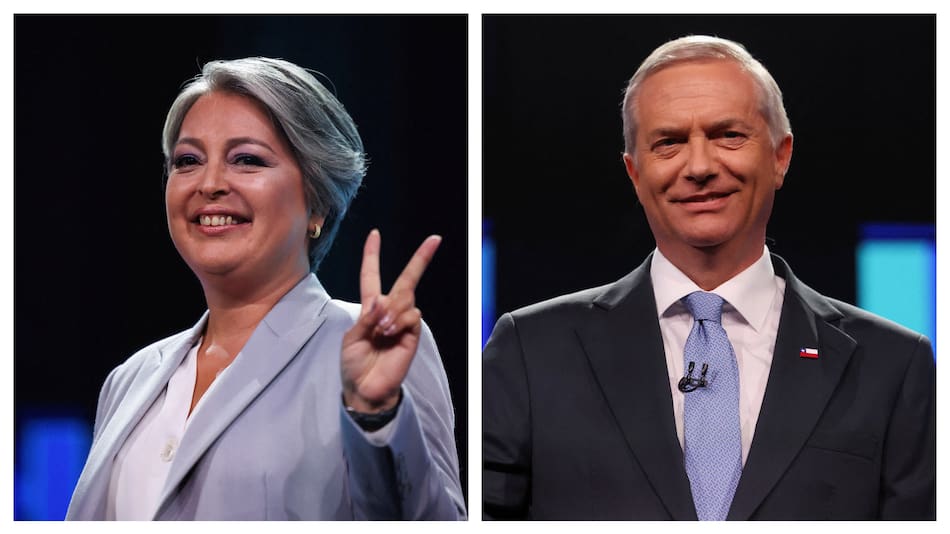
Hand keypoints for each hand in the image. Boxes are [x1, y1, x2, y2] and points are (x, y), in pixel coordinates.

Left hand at [341, 229, 441, 412]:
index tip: (375, 234)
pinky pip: (412, 315)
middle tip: (436, 239)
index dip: (372, 255)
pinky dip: (399, 321)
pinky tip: (389, 333)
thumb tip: (382, 301)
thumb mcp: (351, 337)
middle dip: (421, 259)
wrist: (365, 389)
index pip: (371, 276)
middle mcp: (389, 311)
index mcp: (370, 308)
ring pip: (406, 300)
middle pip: (407, 280)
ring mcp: (403, 322)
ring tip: (381, 332)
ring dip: (391, 312)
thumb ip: (366, 317)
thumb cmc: (354, 364)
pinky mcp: (412, 334)